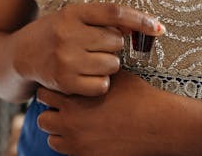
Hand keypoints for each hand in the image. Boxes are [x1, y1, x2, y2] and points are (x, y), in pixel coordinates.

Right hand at [12, 3, 164, 96]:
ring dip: (107, 65)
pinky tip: (85, 76)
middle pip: (116, 42)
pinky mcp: (65, 81)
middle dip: (113, 46)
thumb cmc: (54, 34)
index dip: (140, 20)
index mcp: (72, 12)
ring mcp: (65, 58)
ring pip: (112, 65)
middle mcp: (68, 33)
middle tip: (96, 47)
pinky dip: (100, 83)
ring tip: (89, 61)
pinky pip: (102, 85)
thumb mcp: (72, 18)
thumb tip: (140, 27)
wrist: (20, 55)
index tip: (159, 28)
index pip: (114, 13)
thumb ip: (102, 20)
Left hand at [36, 70, 174, 155]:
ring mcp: (77, 142)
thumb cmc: (139, 96)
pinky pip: (66, 153)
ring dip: (60, 132)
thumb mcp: (113, 76)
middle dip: (52, 113)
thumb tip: (85, 55)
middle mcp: (71, 121)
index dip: (53, 91)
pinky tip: (86, 137)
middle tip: (66, 110)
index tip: (62, 90)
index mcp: (74, 98)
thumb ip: (93, 69)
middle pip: (43, 117)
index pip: (43, 93)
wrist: (159, 123)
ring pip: (52, 138)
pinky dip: (72, 146)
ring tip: (75, 125)